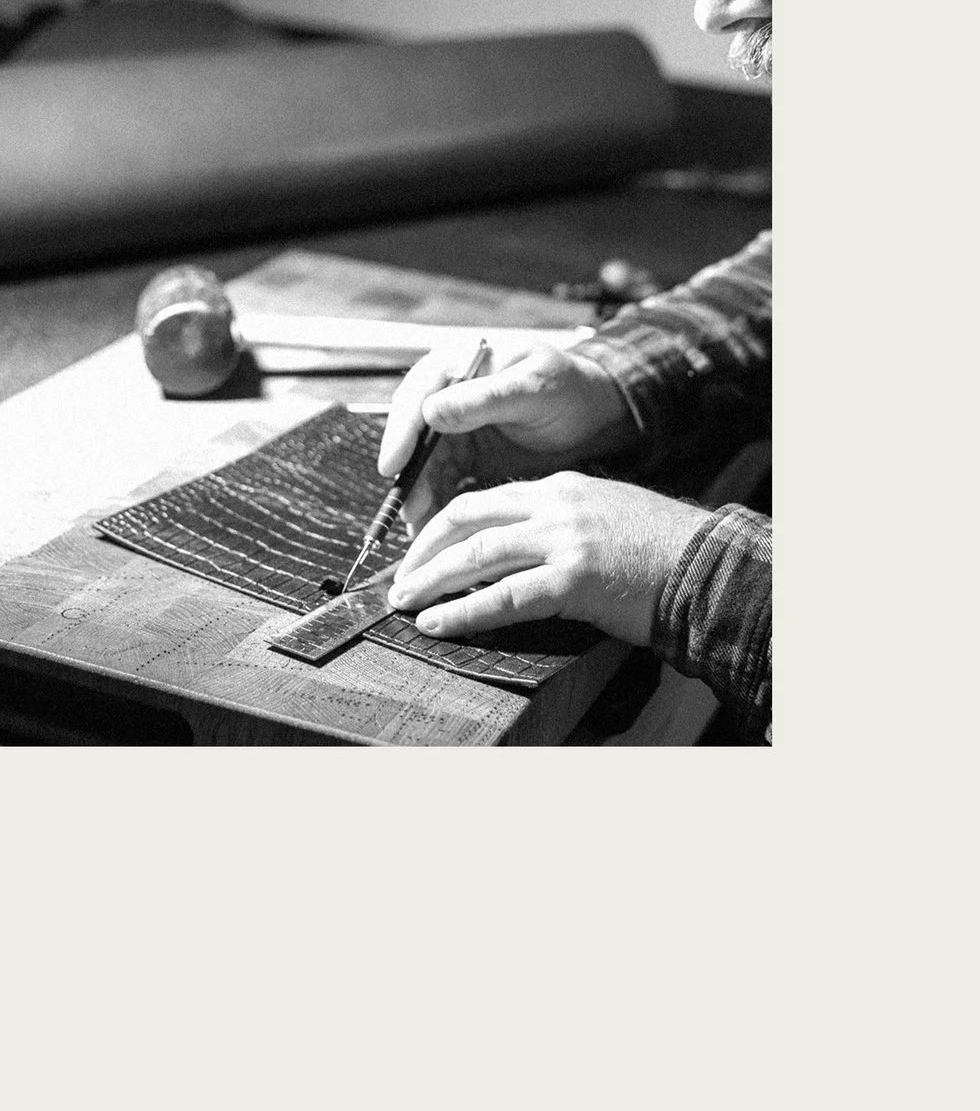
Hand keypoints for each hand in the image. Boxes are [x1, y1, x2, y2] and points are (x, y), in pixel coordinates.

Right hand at [376, 341, 637, 527]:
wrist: (594, 414)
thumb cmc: (569, 389)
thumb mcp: (534, 387)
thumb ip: (485, 398)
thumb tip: (430, 413)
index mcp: (456, 364)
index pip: (417, 397)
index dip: (401, 433)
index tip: (393, 465)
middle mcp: (444, 395)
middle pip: (411, 437)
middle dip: (409, 476)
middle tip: (407, 509)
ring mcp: (451, 427)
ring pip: (423, 464)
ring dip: (420, 495)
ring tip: (421, 528)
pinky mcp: (461, 455)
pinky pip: (441, 481)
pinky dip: (437, 503)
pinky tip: (438, 527)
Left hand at [386, 472, 709, 646]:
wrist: (711, 568)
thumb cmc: (663, 551)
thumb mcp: (604, 515)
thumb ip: (559, 521)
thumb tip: (516, 547)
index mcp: (562, 487)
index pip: (485, 500)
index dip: (444, 527)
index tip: (420, 551)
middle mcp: (556, 505)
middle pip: (467, 518)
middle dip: (424, 549)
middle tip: (400, 578)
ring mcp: (564, 540)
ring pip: (476, 554)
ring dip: (431, 580)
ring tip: (405, 601)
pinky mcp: (574, 578)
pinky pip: (504, 596)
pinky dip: (463, 611)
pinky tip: (438, 623)